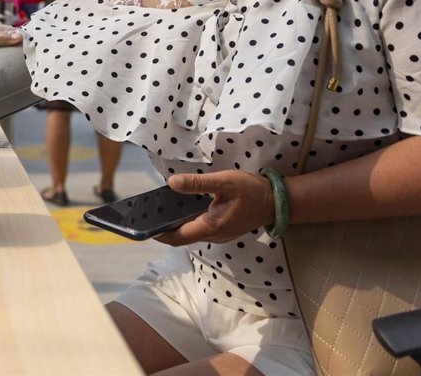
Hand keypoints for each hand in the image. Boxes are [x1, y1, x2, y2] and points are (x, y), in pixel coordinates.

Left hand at [155, 171, 274, 246]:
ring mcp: (219, 234)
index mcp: (210, 227)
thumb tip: (171, 183)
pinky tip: (181, 208)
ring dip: (175, 225)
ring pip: (191, 233)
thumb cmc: (251, 191)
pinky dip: (187, 222)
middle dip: (163, 229)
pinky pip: (200, 229)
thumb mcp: (223, 182)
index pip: (177, 237)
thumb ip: (196, 184)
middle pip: (182, 237)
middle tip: (146, 216)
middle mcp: (213, 235)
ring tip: (158, 211)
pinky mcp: (223, 229)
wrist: (277, 201)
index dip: (158, 233)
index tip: (143, 227)